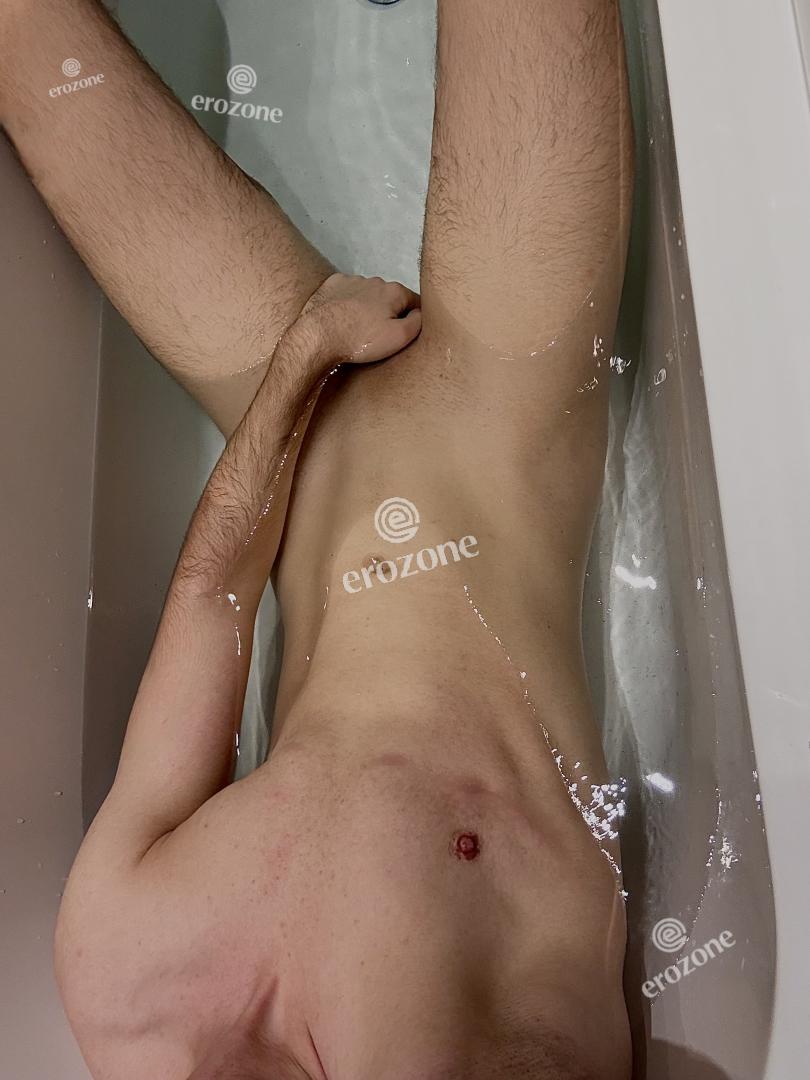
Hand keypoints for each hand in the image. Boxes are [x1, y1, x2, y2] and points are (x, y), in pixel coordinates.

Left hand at [299, 273, 421, 364]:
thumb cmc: (361, 339)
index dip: (413, 319)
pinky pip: (347, 293)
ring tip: (359, 329)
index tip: (404, 334)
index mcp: (394, 291)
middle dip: (389, 313)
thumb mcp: (399, 337)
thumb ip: (418, 323)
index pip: (415, 302)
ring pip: (368, 295)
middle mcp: (375, 280)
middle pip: (390, 298)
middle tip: (379, 336)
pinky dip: (348, 303)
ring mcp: (352, 280)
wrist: (318, 335)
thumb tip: (421, 314)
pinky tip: (343, 319)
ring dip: (368, 308)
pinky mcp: (332, 285)